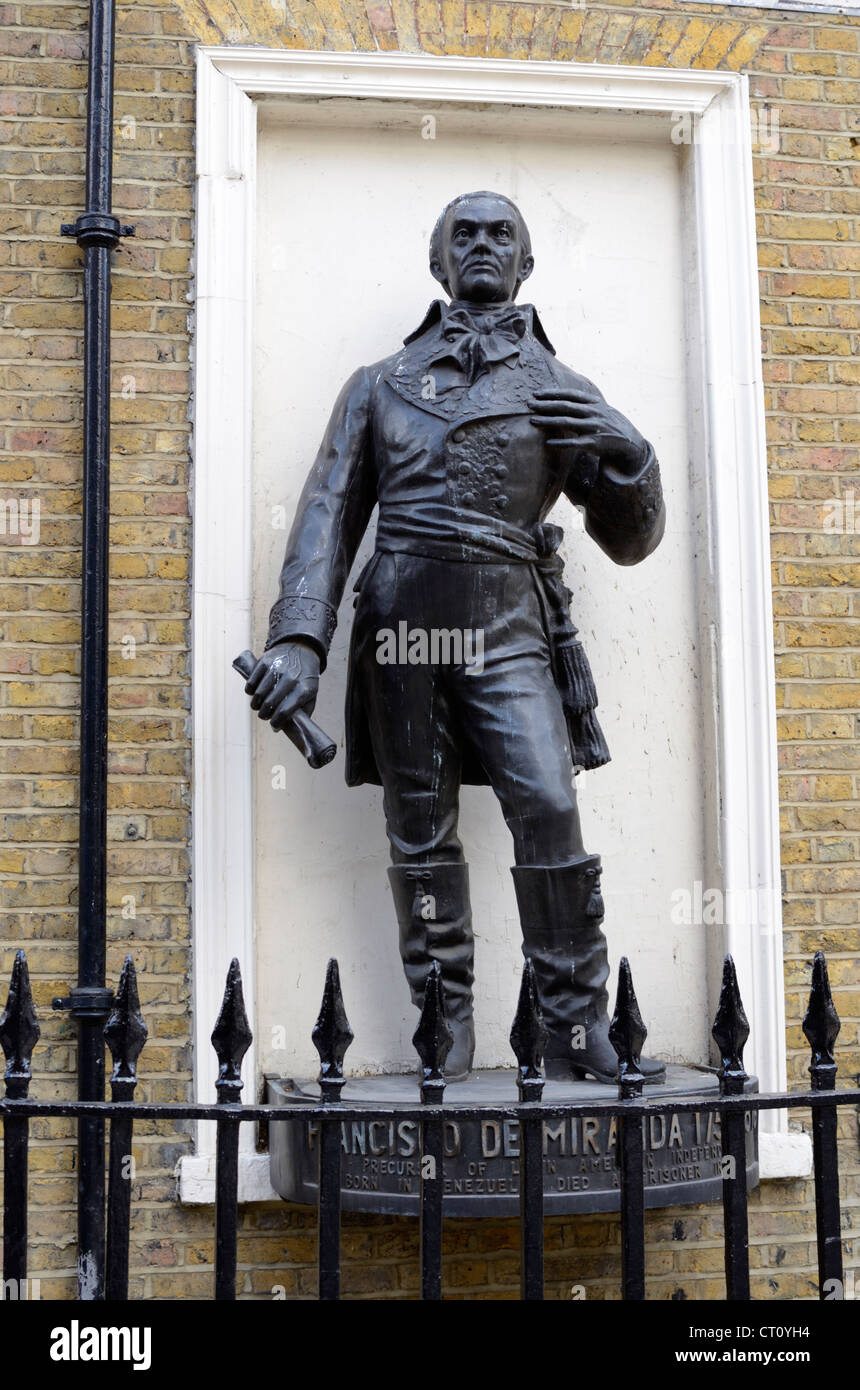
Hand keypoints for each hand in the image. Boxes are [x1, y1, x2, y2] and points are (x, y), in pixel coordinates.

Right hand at [244, 641, 319, 731]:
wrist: (302, 648)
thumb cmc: (306, 676)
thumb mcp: (312, 693)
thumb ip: (302, 712)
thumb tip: (284, 729)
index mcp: (304, 689)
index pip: (285, 711)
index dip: (276, 722)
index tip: (273, 725)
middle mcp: (290, 678)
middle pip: (270, 704)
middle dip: (264, 715)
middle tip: (264, 716)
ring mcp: (277, 669)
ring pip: (259, 694)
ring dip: (255, 704)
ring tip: (257, 707)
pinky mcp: (265, 662)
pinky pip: (252, 681)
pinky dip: (250, 690)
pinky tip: (253, 693)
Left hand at [530, 390, 647, 476]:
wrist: (629, 442)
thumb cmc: (609, 424)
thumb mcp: (600, 408)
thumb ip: (584, 403)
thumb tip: (562, 397)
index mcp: (594, 403)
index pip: (570, 395)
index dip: (552, 393)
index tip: (537, 393)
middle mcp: (593, 413)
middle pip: (565, 406)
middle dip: (545, 405)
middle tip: (529, 404)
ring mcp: (593, 428)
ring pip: (566, 422)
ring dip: (547, 421)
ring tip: (533, 421)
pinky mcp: (593, 444)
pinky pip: (573, 443)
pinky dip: (560, 443)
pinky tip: (548, 443)